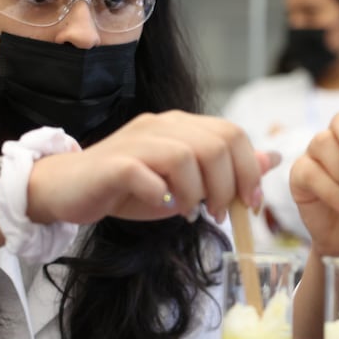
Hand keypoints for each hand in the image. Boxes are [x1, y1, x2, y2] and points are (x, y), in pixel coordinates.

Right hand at [26, 111, 278, 225]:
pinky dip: (162, 195)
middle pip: (215, 143)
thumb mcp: (186, 181)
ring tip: (189, 214)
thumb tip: (270, 158)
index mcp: (181, 126)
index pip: (232, 133)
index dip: (248, 170)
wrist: (67, 190)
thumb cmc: (128, 187)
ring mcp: (137, 141)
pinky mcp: (114, 164)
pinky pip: (147, 174)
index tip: (248, 204)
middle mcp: (161, 125)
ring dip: (197, 192)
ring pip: (186, 156)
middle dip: (227, 184)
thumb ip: (227, 169)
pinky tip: (162, 207)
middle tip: (218, 213)